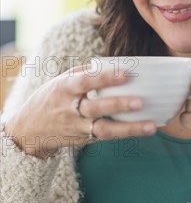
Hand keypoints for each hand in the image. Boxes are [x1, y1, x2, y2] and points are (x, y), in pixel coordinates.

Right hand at [4, 65, 156, 159]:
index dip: (105, 77)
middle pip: (95, 108)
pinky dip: (126, 133)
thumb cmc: (51, 98)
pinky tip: (146, 129)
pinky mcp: (84, 140)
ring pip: (104, 130)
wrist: (28, 130)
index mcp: (64, 89)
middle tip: (140, 102)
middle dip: (117, 105)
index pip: (85, 81)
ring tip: (151, 126)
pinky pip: (107, 137)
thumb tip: (111, 62)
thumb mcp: (61, 81)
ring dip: (129, 128)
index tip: (125, 73)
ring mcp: (77, 127)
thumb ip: (84, 72)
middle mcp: (69, 109)